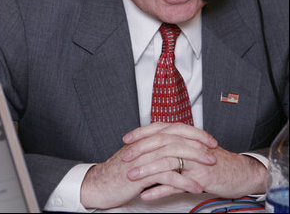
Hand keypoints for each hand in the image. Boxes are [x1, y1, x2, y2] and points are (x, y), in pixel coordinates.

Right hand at [80, 122, 216, 208]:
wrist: (99, 184)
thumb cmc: (119, 171)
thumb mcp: (139, 155)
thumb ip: (154, 148)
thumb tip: (174, 146)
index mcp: (147, 137)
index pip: (174, 128)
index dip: (193, 132)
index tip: (208, 138)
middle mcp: (146, 144)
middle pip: (177, 137)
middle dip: (198, 143)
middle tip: (213, 149)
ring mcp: (144, 158)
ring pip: (174, 153)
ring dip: (195, 160)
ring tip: (210, 166)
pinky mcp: (142, 174)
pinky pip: (167, 175)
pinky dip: (183, 180)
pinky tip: (195, 186)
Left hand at [122, 123, 266, 199]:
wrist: (240, 172)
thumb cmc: (214, 160)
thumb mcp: (194, 147)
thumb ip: (176, 144)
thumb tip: (154, 143)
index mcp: (187, 135)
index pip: (160, 129)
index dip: (142, 132)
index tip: (127, 138)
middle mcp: (190, 144)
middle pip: (161, 142)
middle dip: (141, 150)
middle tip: (125, 158)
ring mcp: (196, 160)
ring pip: (167, 161)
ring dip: (147, 170)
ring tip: (132, 176)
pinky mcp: (201, 176)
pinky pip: (177, 183)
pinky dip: (160, 189)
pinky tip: (147, 194)